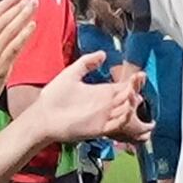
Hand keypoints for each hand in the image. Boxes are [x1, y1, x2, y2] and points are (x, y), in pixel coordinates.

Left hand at [21, 51, 144, 149]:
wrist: (42, 115)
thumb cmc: (54, 96)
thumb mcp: (71, 73)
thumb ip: (87, 62)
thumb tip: (103, 53)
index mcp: (102, 92)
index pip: (125, 87)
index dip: (135, 82)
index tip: (140, 75)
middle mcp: (106, 105)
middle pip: (130, 99)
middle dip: (136, 92)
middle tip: (136, 84)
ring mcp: (104, 117)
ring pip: (127, 113)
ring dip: (132, 106)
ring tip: (132, 96)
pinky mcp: (99, 128)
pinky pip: (117, 125)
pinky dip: (125, 119)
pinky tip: (126, 110)